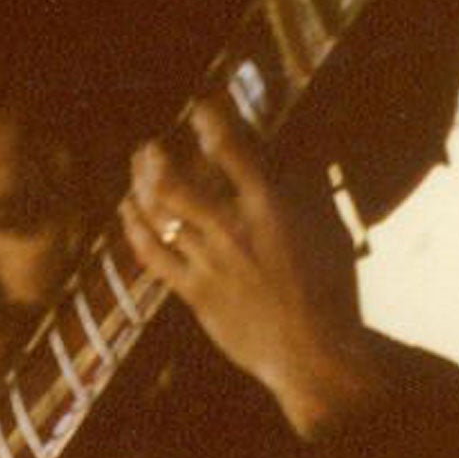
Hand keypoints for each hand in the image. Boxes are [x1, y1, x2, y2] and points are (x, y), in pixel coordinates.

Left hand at [119, 98, 383, 438]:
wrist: (313, 352)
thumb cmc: (331, 289)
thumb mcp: (329, 229)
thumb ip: (304, 189)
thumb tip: (288, 156)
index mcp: (271, 208)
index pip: (233, 149)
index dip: (211, 119)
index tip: (200, 105)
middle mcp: (233, 229)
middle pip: (176, 181)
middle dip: (155, 156)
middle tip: (149, 144)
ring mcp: (208, 261)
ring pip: (158, 213)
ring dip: (141, 185)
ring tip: (137, 167)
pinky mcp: (193, 291)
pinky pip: (151, 253)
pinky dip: (133, 227)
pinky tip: (127, 211)